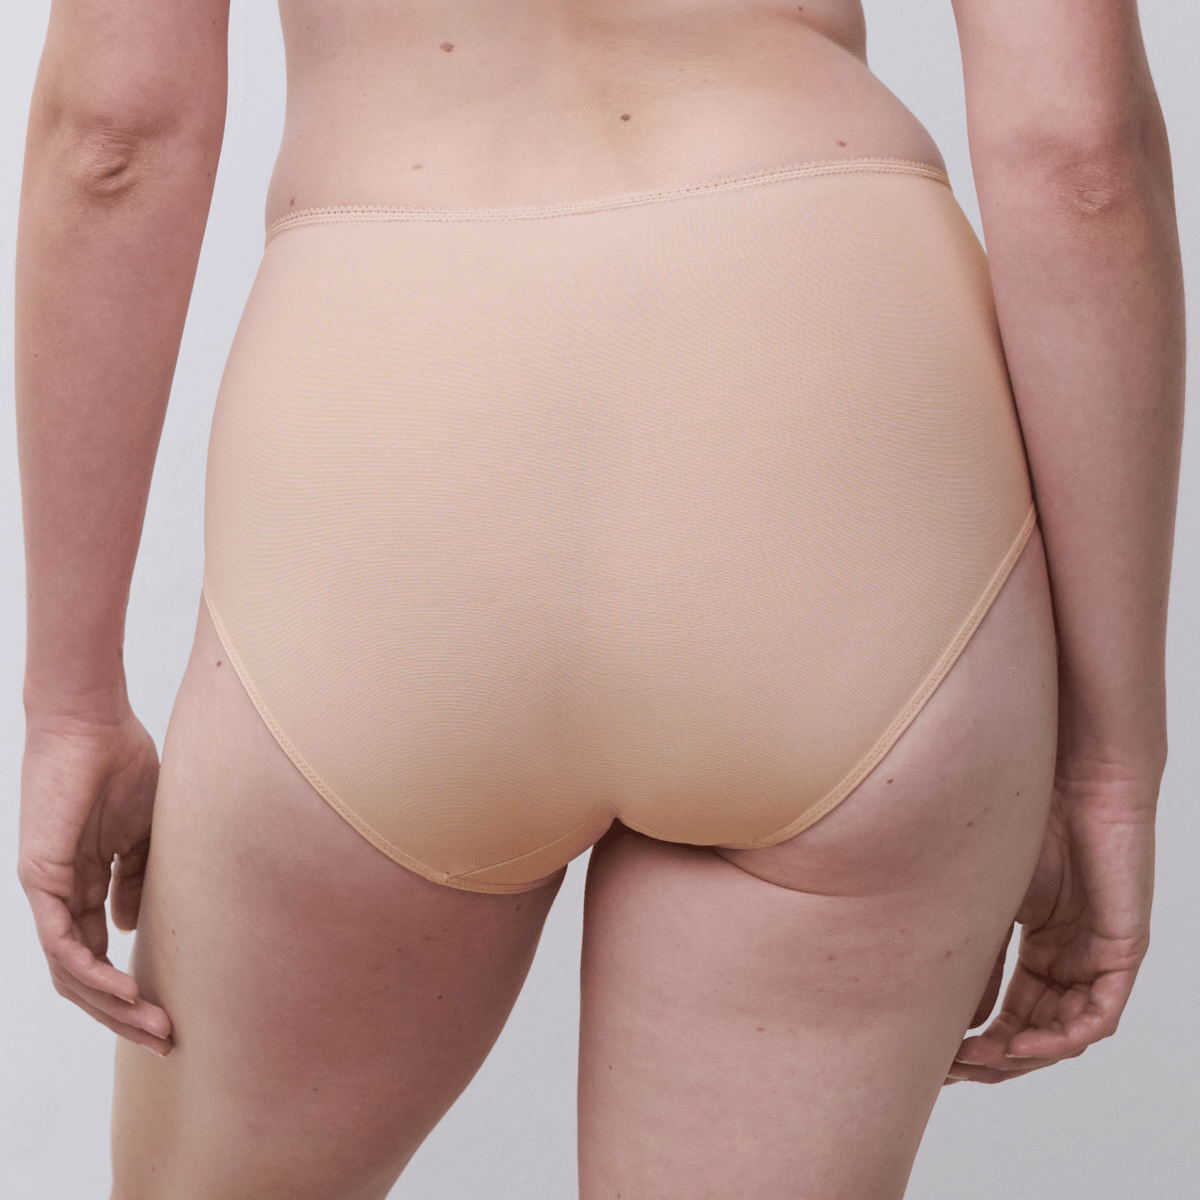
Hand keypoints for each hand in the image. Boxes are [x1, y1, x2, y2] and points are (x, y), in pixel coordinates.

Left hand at [18, 708, 172, 1053]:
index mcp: (82, 886)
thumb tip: (129, 928)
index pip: (98, 956)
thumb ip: (135, 879)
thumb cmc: (123, 766)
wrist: (94, 723)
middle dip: (124, 1014)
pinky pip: (61, 940)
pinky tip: (125, 988)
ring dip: (111, 1005)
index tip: (172, 1014)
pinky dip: (91, 970)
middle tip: (165, 1039)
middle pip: (81, 977)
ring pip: (69, 971)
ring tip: (152, 1023)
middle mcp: (58, 897)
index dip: (131, 991)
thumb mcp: (142, 834)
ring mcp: (46, 889)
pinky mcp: (40, 877)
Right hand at [945, 763, 1155, 1083]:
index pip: (1012, 1012)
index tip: (938, 1054)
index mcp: (1042, 943)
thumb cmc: (1026, 813)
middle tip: (952, 1069)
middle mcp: (1073, 956)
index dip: (977, 1040)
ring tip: (979, 1061)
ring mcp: (1098, 955)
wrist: (1071, 771)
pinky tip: (1021, 1042)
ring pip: (1067, 1031)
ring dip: (1023, 1055)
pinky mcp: (1122, 949)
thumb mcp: (986, 896)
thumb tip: (949, 1010)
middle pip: (1038, 1031)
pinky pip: (1100, 1014)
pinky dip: (1061, 1036)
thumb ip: (974, 951)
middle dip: (994, 1058)